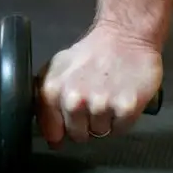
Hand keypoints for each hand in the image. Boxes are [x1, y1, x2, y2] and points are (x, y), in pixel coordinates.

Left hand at [37, 21, 162, 145]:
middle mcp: (74, 100)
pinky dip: (122, 120)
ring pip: (100, 133)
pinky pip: (120, 129)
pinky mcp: (126, 107)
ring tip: (109, 96)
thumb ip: (47, 99)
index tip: (71, 119)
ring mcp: (100, 104)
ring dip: (105, 120)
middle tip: (94, 101)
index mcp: (53, 90)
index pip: (52, 132)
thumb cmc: (91, 53)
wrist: (125, 35)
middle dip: (85, 124)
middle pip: (78, 136)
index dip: (62, 129)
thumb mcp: (57, 68)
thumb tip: (51, 137)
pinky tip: (121, 99)